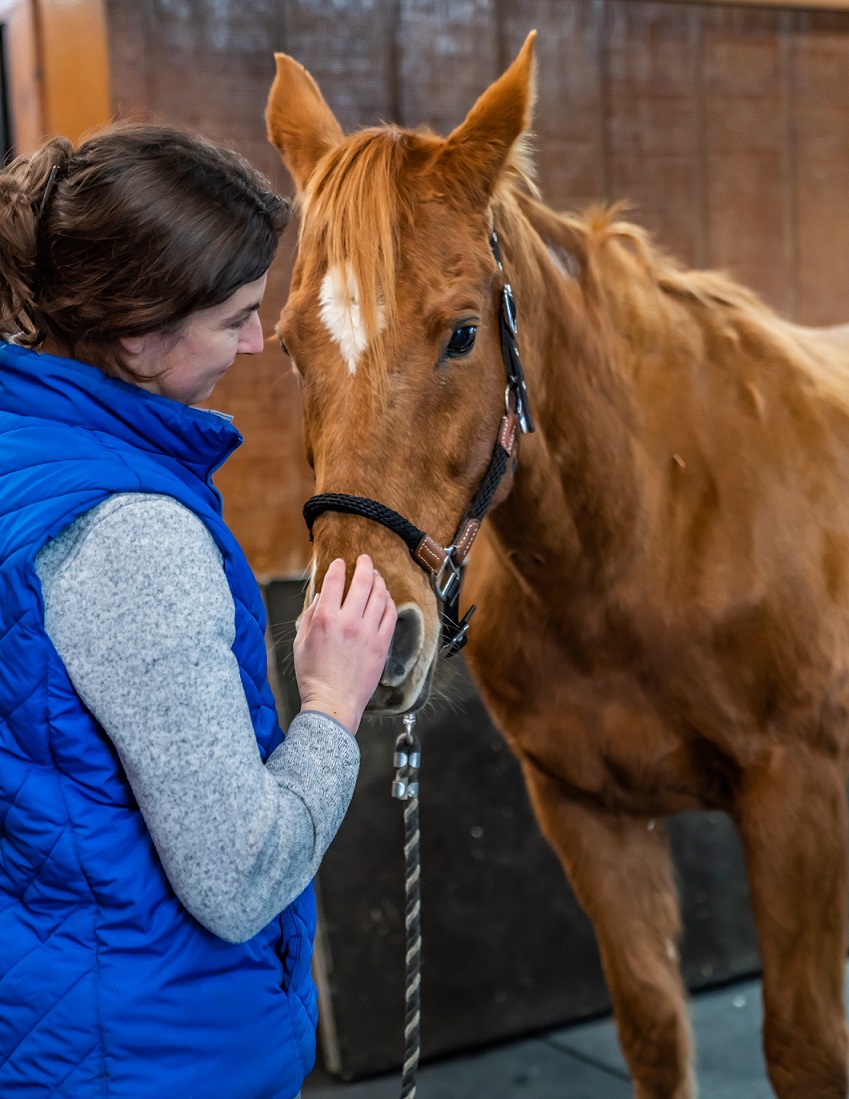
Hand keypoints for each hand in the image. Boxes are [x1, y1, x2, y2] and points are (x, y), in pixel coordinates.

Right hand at [293, 555, 397, 734]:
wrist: (333, 702)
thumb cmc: (313, 675)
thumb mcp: (301, 641)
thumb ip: (310, 615)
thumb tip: (320, 596)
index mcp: (325, 618)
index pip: (334, 580)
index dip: (337, 566)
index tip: (339, 562)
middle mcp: (348, 621)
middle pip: (362, 581)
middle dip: (365, 565)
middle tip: (365, 559)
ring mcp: (368, 632)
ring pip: (380, 595)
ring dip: (379, 581)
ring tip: (376, 575)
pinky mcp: (382, 643)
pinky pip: (390, 614)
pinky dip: (389, 602)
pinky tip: (385, 598)